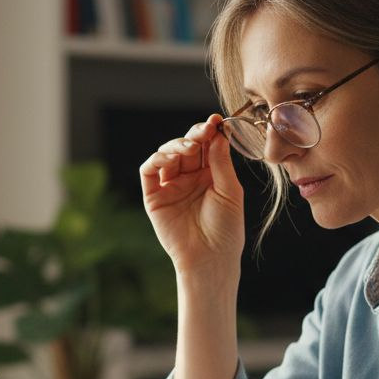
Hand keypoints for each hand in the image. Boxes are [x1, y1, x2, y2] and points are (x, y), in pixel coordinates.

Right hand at [138, 114, 244, 279]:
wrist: (210, 257)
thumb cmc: (226, 229)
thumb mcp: (229, 191)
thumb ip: (221, 162)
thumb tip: (217, 133)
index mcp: (210, 175)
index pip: (206, 146)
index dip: (209, 132)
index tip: (215, 121)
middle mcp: (189, 178)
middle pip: (186, 146)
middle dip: (194, 135)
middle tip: (204, 131)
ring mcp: (170, 186)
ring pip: (166, 154)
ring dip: (176, 145)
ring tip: (189, 149)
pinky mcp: (154, 197)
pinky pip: (148, 171)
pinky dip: (156, 160)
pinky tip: (170, 160)